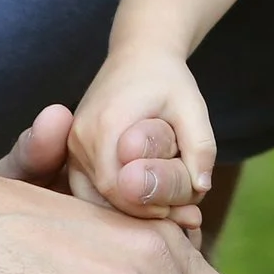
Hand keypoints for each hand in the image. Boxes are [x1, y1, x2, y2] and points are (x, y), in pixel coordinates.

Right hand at [70, 50, 217, 220]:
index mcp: (108, 125)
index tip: (178, 209)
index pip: (118, 187)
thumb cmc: (168, 81)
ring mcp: (72, 147)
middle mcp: (81, 137)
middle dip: (138, 212)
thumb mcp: (193, 107)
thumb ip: (200, 147)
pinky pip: (88, 190)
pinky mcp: (72, 153)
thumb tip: (201, 188)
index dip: (147, 205)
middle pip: (103, 197)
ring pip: (92, 199)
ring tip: (163, 211)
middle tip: (176, 217)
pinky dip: (114, 203)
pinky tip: (144, 204)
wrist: (138, 55)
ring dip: (125, 210)